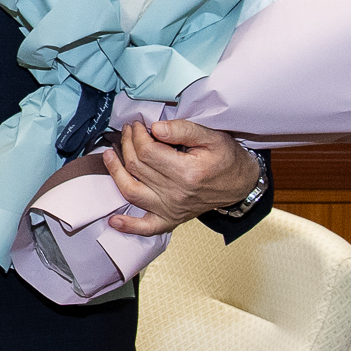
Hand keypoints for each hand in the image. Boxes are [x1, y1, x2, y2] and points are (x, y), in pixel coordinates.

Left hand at [102, 119, 261, 236]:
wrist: (241, 184)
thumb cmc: (227, 159)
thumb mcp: (211, 137)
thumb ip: (183, 130)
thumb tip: (155, 128)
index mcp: (187, 172)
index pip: (148, 151)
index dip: (138, 134)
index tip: (138, 124)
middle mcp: (176, 194)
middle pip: (137, 167)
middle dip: (127, 144)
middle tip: (128, 131)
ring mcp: (172, 209)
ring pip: (131, 191)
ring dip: (115, 173)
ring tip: (109, 155)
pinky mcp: (171, 219)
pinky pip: (146, 227)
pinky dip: (129, 226)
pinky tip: (114, 220)